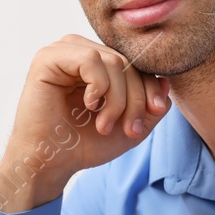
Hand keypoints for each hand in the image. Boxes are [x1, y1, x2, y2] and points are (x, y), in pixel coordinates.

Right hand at [0, 35, 170, 212]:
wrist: (51, 163)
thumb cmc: (84, 144)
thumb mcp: (130, 125)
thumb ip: (151, 104)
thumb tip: (167, 82)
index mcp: (98, 62)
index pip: (135, 62)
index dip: (151, 86)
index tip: (154, 112)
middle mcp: (80, 51)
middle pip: (126, 61)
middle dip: (134, 98)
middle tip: (129, 128)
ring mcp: (63, 51)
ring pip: (112, 60)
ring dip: (117, 99)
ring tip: (104, 125)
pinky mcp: (48, 58)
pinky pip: (90, 60)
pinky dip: (98, 87)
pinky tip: (89, 106)